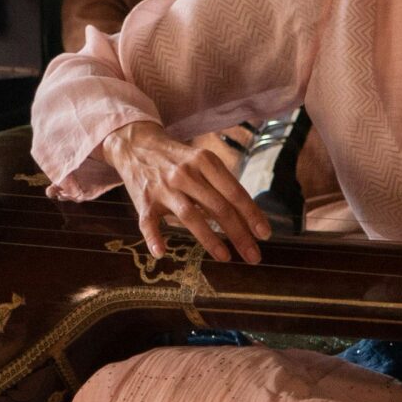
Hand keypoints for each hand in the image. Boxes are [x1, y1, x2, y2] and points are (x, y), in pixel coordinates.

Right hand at [98, 120, 271, 263]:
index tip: (264, 234)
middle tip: (253, 256)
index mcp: (205, 161)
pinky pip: (149, 222)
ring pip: (190, 216)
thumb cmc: (179, 159)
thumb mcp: (202, 161)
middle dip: (238, 234)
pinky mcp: (144, 201)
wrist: (136, 144)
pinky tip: (162, 252)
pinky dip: (154, 237)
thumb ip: (222, 185)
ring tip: (226, 257)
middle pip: (217, 207)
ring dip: (210, 239)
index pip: (234, 192)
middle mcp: (185, 173)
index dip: (251, 214)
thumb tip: (249, 216)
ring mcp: (164, 187)